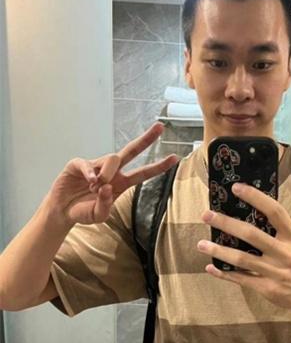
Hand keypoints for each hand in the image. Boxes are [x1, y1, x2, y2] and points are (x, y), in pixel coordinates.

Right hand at [48, 122, 177, 225]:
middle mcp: (112, 171)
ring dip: (107, 174)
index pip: (144, 173)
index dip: (159, 166)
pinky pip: (88, 163)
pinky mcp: (79, 165)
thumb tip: (106, 187)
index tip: (175, 158)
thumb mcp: (98, 216)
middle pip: (132, 150)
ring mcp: (96, 166)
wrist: (62, 212)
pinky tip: (91, 181)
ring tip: (96, 188)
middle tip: (161, 127)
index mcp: (122, 183)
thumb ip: (105, 205)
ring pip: (112, 159)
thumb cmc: (84, 212)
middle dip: (147, 139)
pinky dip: (90, 172)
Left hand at [196, 182, 290, 312]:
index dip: (256, 198)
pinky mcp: (266, 288)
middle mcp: (284, 253)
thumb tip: (252, 210)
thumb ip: (278, 229)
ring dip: (219, 251)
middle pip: (251, 235)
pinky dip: (224, 274)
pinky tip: (210, 267)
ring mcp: (274, 272)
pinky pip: (241, 279)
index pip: (274, 212)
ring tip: (201, 244)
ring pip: (242, 259)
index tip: (236, 187)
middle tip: (207, 215)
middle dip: (227, 223)